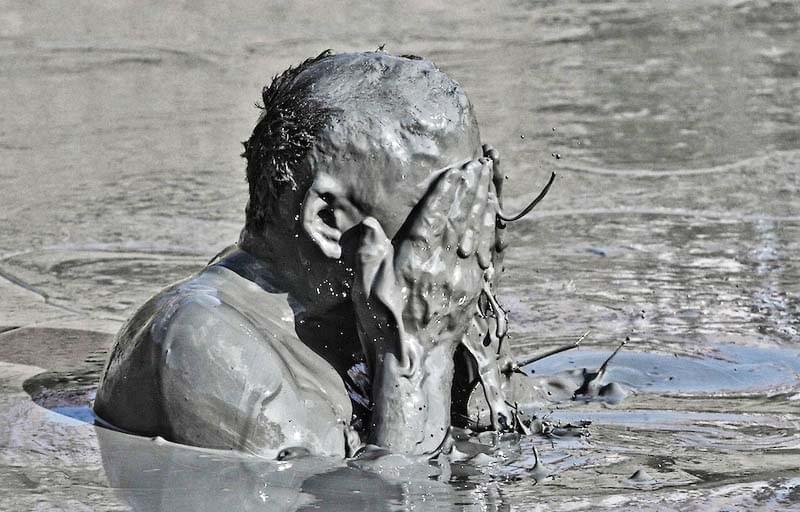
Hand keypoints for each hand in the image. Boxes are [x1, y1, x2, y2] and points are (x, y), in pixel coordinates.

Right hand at [351, 157, 499, 452]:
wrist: (415, 365)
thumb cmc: (385, 327)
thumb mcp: (364, 293)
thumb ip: (367, 257)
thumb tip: (369, 224)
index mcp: (416, 264)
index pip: (435, 219)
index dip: (448, 192)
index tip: (458, 170)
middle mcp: (443, 267)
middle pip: (461, 219)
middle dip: (471, 189)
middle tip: (481, 163)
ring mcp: (462, 278)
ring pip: (476, 231)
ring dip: (483, 202)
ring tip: (488, 177)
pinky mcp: (472, 289)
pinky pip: (484, 250)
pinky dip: (488, 227)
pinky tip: (490, 212)